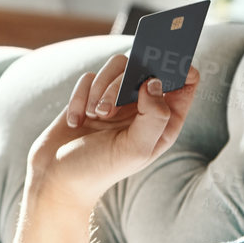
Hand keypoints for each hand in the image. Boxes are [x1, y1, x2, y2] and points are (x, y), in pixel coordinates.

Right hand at [26, 54, 200, 214]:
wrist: (57, 177)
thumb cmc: (100, 169)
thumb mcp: (135, 149)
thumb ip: (155, 115)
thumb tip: (154, 82)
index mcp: (164, 121)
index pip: (186, 82)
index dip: (178, 68)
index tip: (156, 70)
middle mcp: (144, 107)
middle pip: (145, 66)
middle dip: (122, 85)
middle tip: (107, 111)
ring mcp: (117, 99)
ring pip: (117, 65)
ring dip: (99, 89)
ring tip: (92, 116)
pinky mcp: (91, 95)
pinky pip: (89, 76)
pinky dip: (79, 97)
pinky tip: (75, 121)